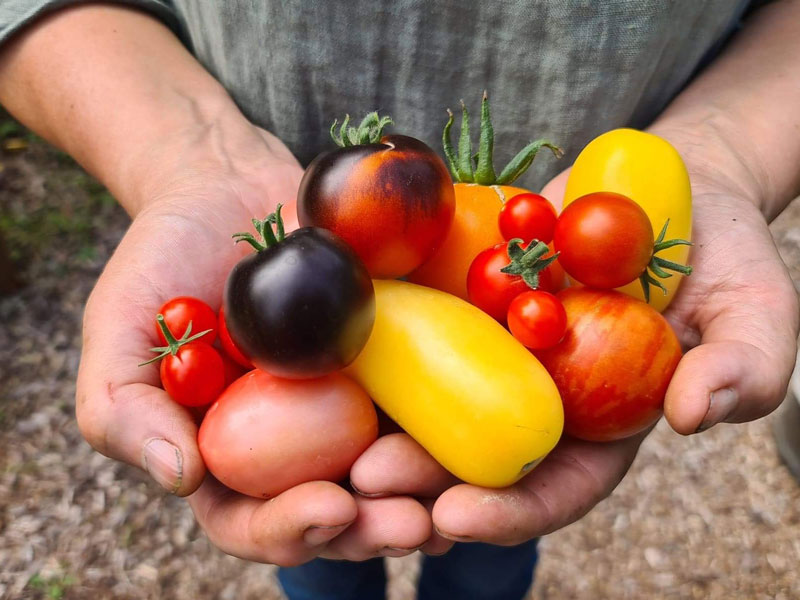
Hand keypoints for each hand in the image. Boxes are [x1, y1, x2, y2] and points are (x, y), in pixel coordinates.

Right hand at [75, 121, 433, 564]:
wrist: (228, 186)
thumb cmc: (163, 258)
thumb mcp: (120, 330)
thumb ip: (127, 410)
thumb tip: (183, 479)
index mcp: (229, 454)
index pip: (254, 521)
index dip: (291, 531)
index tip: (330, 508)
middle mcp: (295, 442)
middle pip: (339, 511)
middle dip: (374, 527)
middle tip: (414, 524)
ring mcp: (349, 403)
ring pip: (393, 471)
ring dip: (427, 493)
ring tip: (455, 501)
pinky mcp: (395, 360)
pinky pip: (429, 402)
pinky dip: (456, 428)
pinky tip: (484, 442)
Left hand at [351, 122, 798, 545]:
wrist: (665, 182)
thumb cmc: (719, 254)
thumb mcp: (752, 310)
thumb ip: (742, 368)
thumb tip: (696, 413)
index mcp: (599, 427)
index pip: (551, 489)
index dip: (507, 512)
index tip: (456, 519)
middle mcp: (537, 398)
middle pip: (473, 457)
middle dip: (420, 481)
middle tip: (369, 486)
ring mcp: (495, 348)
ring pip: (431, 401)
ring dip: (382, 424)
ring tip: (334, 441)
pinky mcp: (465, 298)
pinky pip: (417, 327)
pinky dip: (377, 346)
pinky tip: (332, 355)